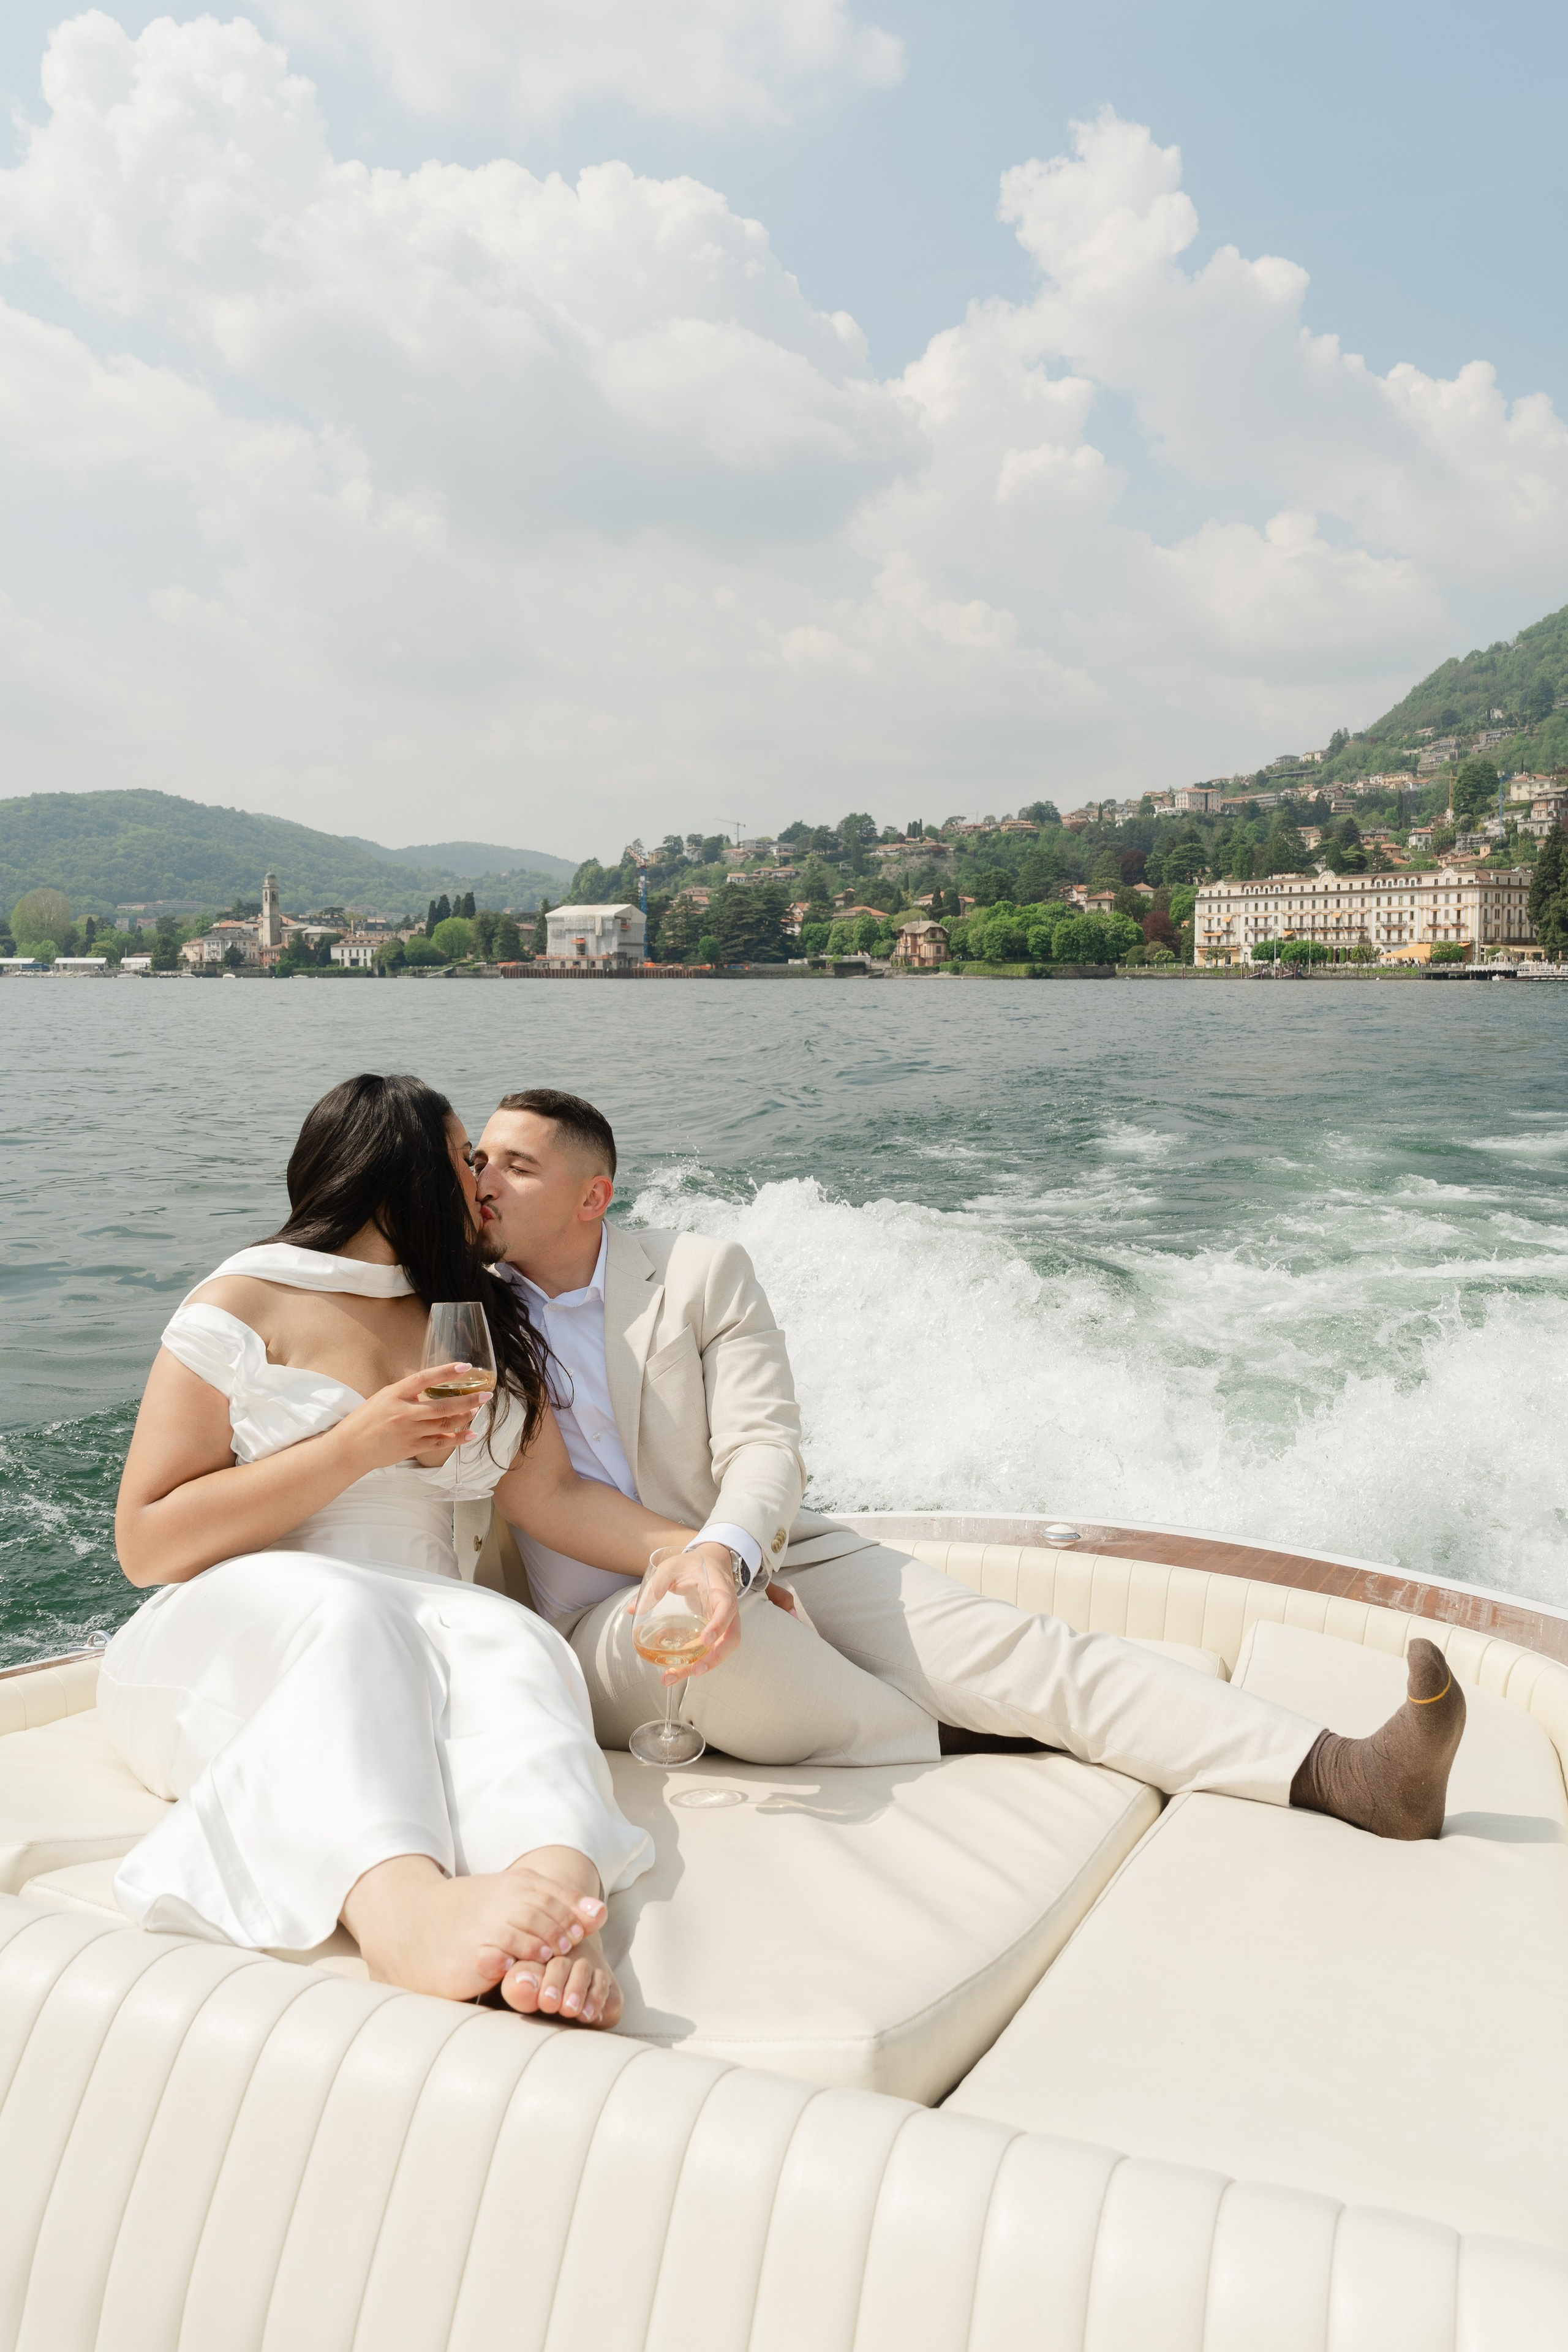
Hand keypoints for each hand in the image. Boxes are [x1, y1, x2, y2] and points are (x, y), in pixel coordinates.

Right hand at [334, 1364, 490, 1473]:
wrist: (349, 1448)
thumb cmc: (365, 1420)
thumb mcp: (383, 1398)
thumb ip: (407, 1393)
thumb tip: (430, 1387)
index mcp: (395, 1394)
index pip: (425, 1378)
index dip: (446, 1372)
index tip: (465, 1366)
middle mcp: (403, 1412)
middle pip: (443, 1406)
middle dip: (468, 1400)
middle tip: (486, 1395)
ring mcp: (409, 1432)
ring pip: (445, 1425)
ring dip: (465, 1417)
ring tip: (478, 1410)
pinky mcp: (411, 1448)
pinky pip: (440, 1443)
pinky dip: (458, 1439)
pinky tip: (471, 1434)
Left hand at [639, 1540, 740, 1679]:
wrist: (711, 1563)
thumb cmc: (693, 1564)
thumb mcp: (673, 1566)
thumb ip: (656, 1584)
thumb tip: (632, 1609)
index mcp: (721, 1590)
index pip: (726, 1608)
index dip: (719, 1624)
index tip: (705, 1639)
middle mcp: (727, 1610)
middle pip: (731, 1638)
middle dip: (715, 1658)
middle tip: (695, 1670)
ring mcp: (724, 1623)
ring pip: (721, 1650)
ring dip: (701, 1666)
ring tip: (673, 1677)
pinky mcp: (715, 1631)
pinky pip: (709, 1650)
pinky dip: (693, 1662)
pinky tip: (673, 1670)